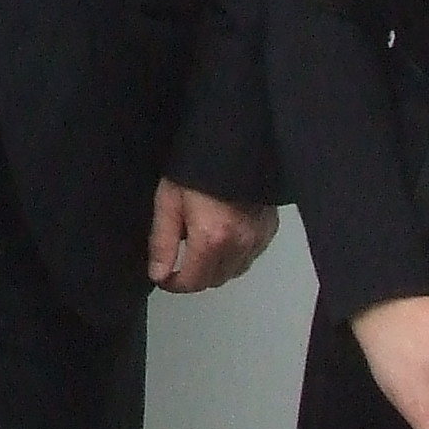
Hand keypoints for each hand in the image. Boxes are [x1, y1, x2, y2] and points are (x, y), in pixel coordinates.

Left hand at [146, 178, 278, 290]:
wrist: (235, 144)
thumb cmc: (195, 169)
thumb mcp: (168, 201)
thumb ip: (162, 241)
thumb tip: (158, 275)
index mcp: (212, 240)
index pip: (193, 282)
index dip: (174, 284)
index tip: (162, 278)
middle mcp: (239, 246)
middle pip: (214, 280)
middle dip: (194, 276)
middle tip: (178, 259)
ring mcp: (258, 239)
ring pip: (234, 271)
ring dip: (215, 268)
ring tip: (200, 246)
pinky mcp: (270, 230)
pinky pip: (250, 256)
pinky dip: (235, 255)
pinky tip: (223, 237)